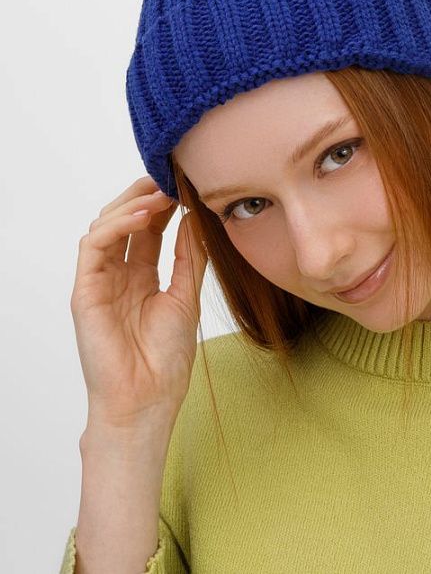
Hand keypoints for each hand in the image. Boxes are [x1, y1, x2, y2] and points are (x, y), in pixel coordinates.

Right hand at [70, 175, 207, 429]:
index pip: (147, 229)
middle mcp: (118, 276)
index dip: (163, 204)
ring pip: (104, 226)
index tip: (184, 184)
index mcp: (141, 278)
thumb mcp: (186, 297)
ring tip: (159, 192)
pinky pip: (93, 246)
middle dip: (145, 196)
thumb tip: (196, 218)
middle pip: (124, 221)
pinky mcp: (85, 291)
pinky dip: (116, 225)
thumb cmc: (165, 359)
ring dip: (130, 204)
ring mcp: (100, 282)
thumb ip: (188, 258)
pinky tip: (142, 215)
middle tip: (168, 178)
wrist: (147, 400)